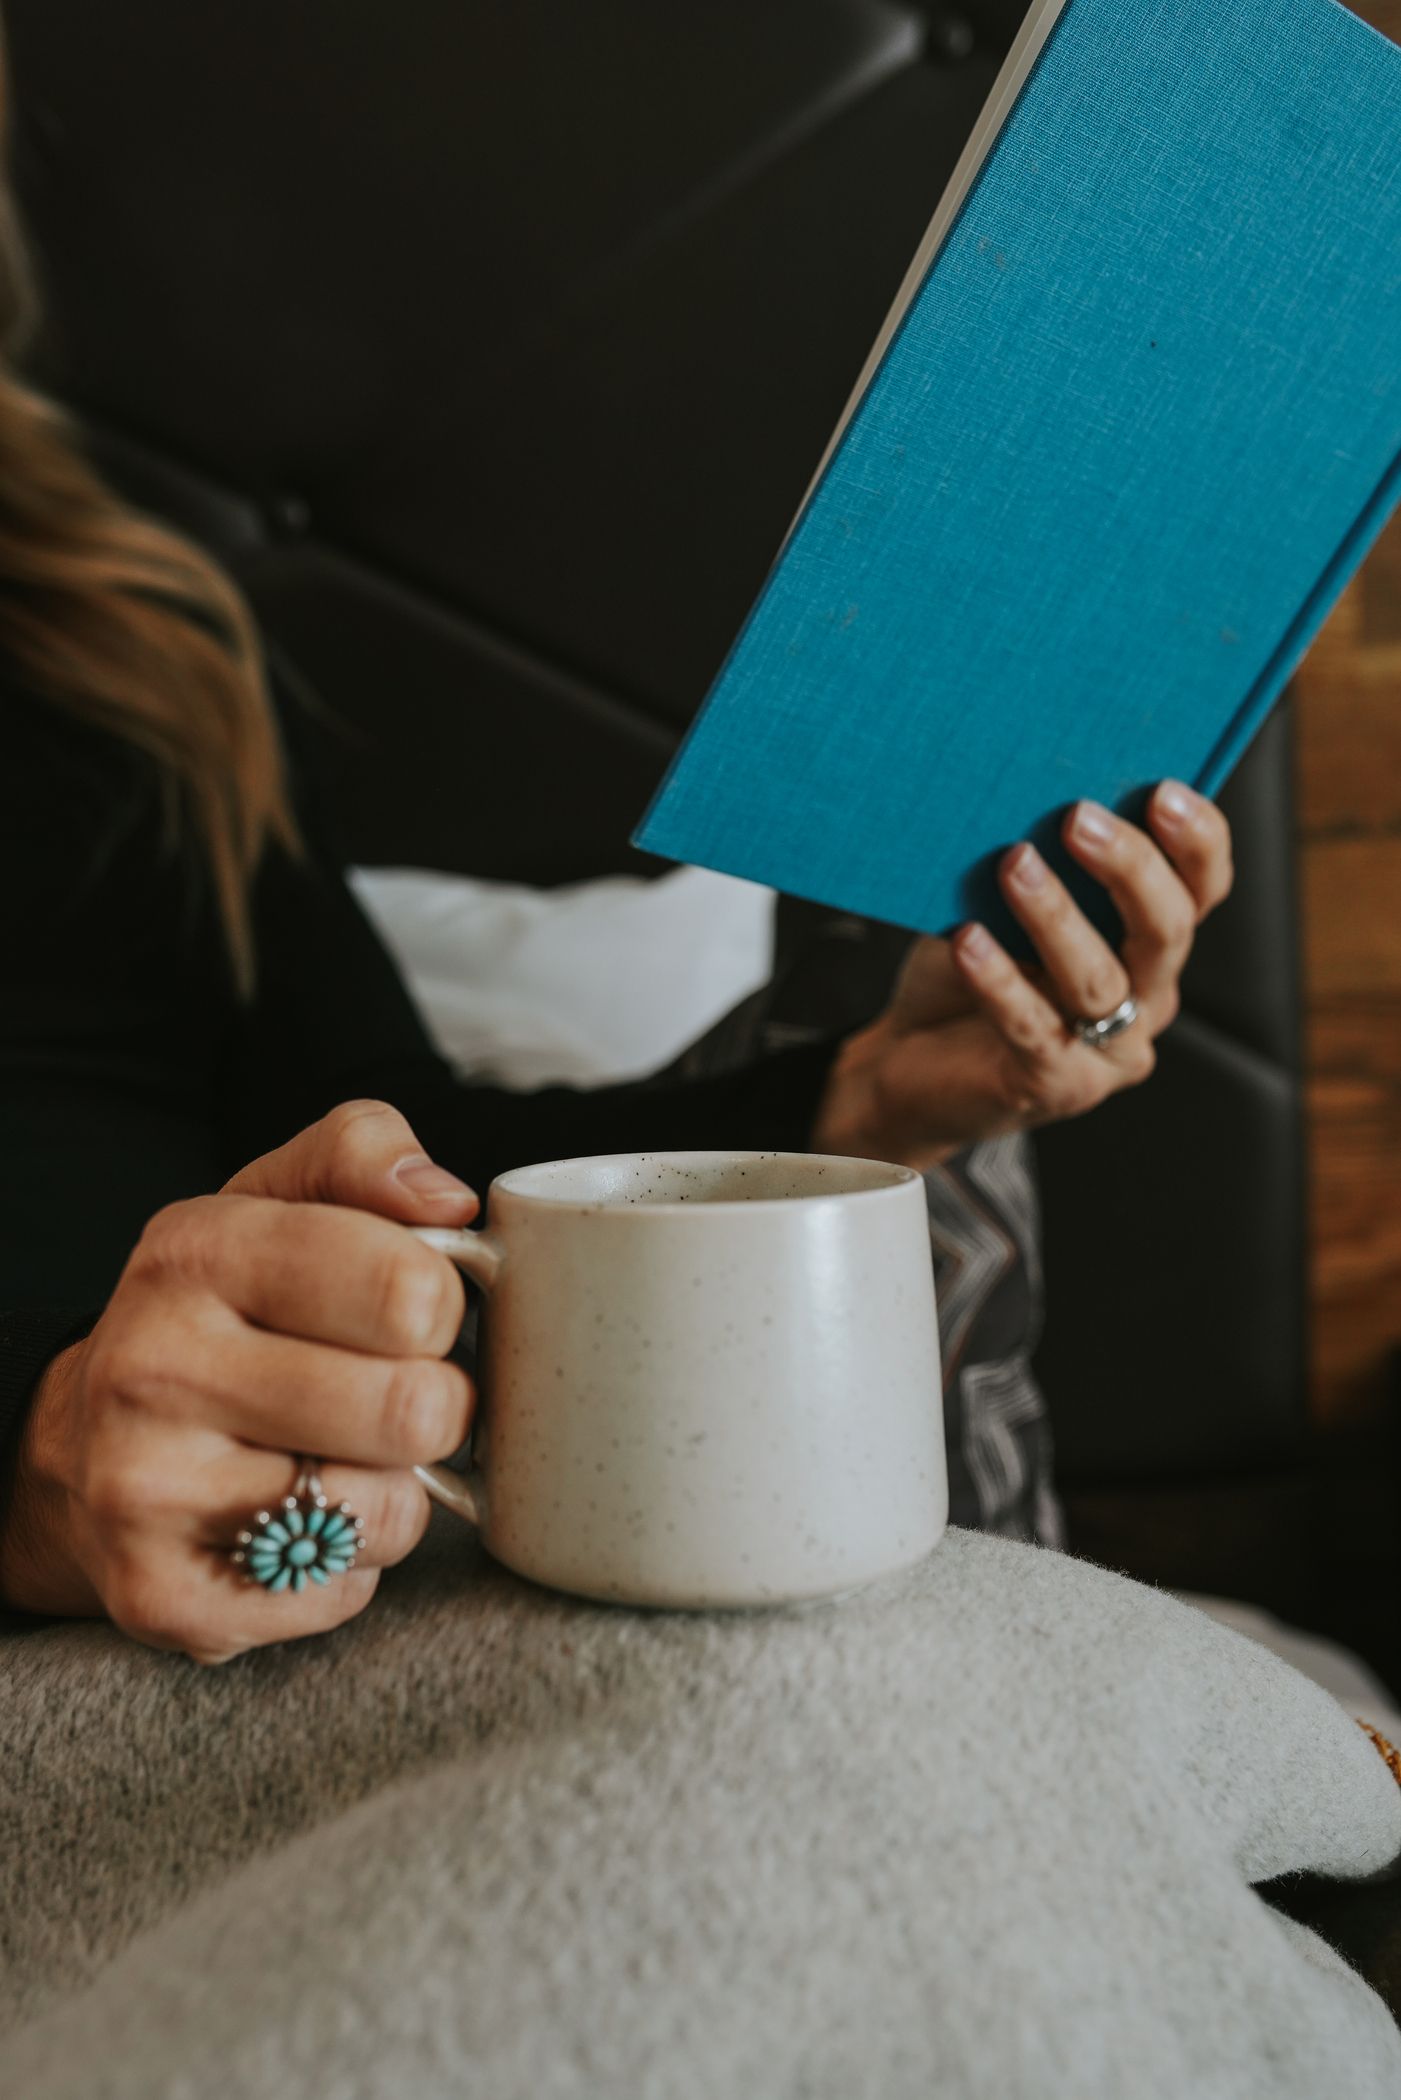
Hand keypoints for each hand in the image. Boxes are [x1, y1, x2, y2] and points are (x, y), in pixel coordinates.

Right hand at [0, 1102, 477, 1661]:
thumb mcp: (277, 1201)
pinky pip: (342, 1592)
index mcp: (195, 1252)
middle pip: (413, 1409)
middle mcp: (152, 1368)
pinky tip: (299, 1524)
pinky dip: (348, 1566)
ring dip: (394, 1492)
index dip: (441, 1305)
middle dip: (434, 1406)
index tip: (411, 1312)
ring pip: (385, 1511)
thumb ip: (364, 1156)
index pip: (407, 1288)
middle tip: (392, 1396)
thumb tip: (446, 1197)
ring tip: (338, 1459)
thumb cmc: (224, 1315)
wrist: (86, 1447)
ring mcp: (147, 1490)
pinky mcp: (162, 1597)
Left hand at [813, 782, 1232, 1167]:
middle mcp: (1147, 999)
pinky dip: (1000, 979)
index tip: (1163, 790)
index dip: (1197, 841)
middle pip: (1167, 929)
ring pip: (1099, 979)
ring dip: (1056, 915)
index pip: (1203, 889)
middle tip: (1078, 817)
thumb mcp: (1004, 904)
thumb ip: (1035, 858)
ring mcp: (1106, 1051)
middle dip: (1130, 867)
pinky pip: (1033, 1027)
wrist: (913, 1069)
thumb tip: (1023, 783)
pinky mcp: (1055, 1085)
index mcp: (1151, 946)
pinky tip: (967, 940)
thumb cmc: (968, 971)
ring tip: (1013, 865)